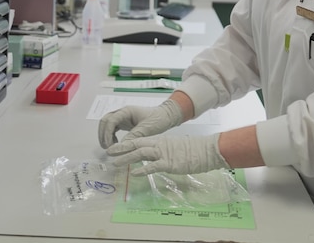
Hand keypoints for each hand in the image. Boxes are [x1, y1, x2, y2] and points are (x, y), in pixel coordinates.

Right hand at [98, 98, 182, 148]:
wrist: (166, 116)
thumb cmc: (158, 119)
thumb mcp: (146, 129)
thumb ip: (132, 137)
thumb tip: (120, 147)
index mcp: (127, 111)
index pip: (111, 120)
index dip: (107, 133)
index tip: (109, 146)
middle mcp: (123, 113)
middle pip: (105, 121)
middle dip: (102, 134)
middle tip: (106, 147)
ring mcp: (123, 118)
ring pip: (108, 125)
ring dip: (106, 135)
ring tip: (110, 147)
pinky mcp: (125, 123)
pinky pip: (113, 129)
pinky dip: (111, 136)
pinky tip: (116, 144)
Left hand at [106, 133, 227, 175]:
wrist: (205, 149)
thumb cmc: (192, 150)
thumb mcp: (174, 147)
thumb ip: (164, 150)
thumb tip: (156, 157)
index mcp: (159, 141)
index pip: (139, 140)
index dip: (126, 143)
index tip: (115, 147)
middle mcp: (159, 145)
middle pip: (136, 144)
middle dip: (121, 148)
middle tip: (108, 152)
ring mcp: (163, 154)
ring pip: (140, 153)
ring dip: (126, 158)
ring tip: (115, 163)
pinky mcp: (169, 163)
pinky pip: (152, 166)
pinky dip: (141, 169)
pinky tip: (132, 173)